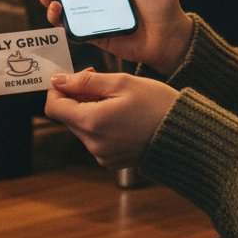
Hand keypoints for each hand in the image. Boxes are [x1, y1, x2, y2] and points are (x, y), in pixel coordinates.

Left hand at [45, 69, 177, 169]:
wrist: (184, 134)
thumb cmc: (156, 103)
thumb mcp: (121, 82)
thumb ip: (86, 81)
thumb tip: (57, 80)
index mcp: (92, 123)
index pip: (53, 107)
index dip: (58, 89)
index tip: (76, 76)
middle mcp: (93, 144)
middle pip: (68, 116)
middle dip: (77, 96)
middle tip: (101, 80)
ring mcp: (102, 155)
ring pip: (81, 126)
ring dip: (89, 109)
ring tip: (115, 97)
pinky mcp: (112, 160)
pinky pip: (95, 138)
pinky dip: (100, 123)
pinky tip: (121, 114)